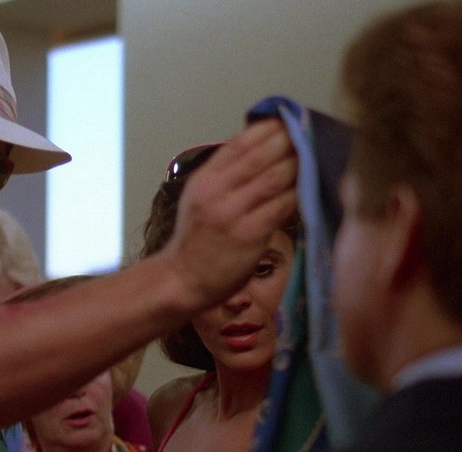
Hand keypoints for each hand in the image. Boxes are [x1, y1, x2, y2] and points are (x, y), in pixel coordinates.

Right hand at [162, 119, 296, 310]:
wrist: (182, 279)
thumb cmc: (196, 241)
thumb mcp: (199, 199)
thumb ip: (226, 176)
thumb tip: (263, 152)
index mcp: (205, 179)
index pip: (241, 142)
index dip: (269, 128)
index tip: (291, 120)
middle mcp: (216, 191)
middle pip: (262, 155)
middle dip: (291, 141)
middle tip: (314, 134)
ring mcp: (232, 212)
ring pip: (276, 177)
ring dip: (302, 165)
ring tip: (320, 158)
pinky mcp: (249, 234)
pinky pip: (283, 206)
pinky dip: (301, 195)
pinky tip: (313, 190)